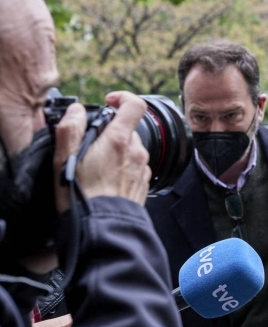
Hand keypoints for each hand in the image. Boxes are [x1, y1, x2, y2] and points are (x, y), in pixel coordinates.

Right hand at [53, 91, 149, 210]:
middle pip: (129, 130)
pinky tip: (107, 182)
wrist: (103, 228)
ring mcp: (143, 169)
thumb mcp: (65, 158)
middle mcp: (137, 152)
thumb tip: (77, 110)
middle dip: (111, 133)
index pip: (135, 104)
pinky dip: (123, 169)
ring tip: (96, 169)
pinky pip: (135, 168)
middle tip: (90, 148)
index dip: (122, 98)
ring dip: (116, 153)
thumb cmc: (82, 195)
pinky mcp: (143, 184)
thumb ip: (71, 128)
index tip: (108, 102)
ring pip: (132, 150)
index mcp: (120, 140)